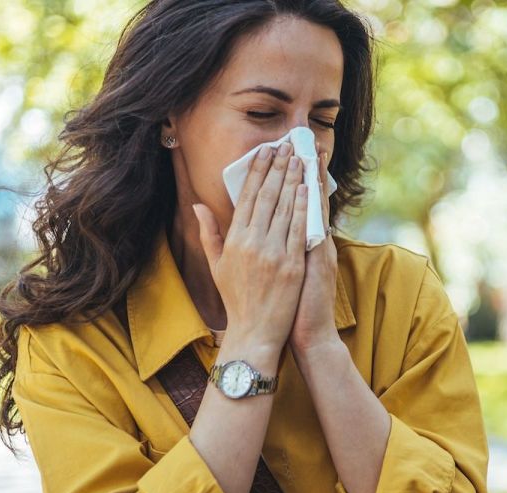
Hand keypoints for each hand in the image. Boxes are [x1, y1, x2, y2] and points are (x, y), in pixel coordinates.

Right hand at [193, 142, 308, 352]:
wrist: (254, 333)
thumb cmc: (236, 300)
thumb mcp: (216, 266)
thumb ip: (209, 233)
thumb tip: (198, 206)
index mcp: (234, 241)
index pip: (246, 198)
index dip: (256, 172)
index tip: (264, 152)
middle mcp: (253, 244)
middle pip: (267, 197)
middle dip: (276, 168)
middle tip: (285, 146)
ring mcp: (274, 254)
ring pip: (285, 209)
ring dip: (293, 181)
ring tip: (299, 159)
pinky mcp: (293, 266)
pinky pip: (300, 230)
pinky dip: (304, 208)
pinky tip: (308, 189)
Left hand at [288, 143, 340, 353]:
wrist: (309, 334)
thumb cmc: (293, 307)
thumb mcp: (286, 274)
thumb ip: (278, 249)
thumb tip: (265, 229)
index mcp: (304, 244)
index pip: (299, 205)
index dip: (295, 180)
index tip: (291, 154)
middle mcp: (315, 243)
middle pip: (309, 200)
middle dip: (304, 171)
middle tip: (302, 142)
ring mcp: (319, 250)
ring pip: (315, 209)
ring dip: (313, 181)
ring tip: (310, 154)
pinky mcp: (320, 261)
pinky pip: (317, 229)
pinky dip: (315, 208)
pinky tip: (312, 189)